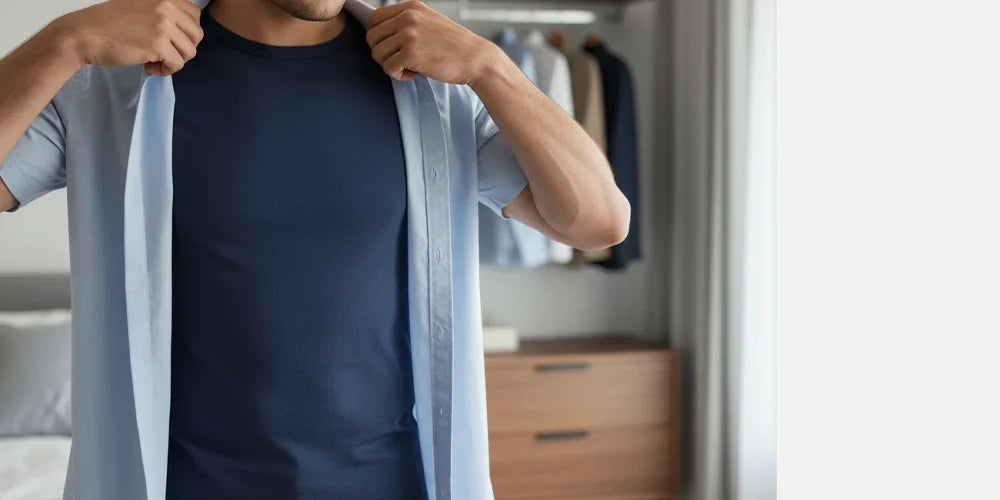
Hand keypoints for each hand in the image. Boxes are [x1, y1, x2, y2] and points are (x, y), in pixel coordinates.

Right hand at [52, 0, 203, 75]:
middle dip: (183, 49)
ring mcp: (163, 25)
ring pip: (189, 52)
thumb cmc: (107, 23)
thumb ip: (161, 13)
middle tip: (164, 54)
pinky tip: (148, 67)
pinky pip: (177, 64)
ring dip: (174, 61)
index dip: (187, 33)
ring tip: (154, 61)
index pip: (195, 15)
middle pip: (197, 35)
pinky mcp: (158, 45)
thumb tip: (183, 30)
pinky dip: (165, 70)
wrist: (83, 34)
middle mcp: (166, 7)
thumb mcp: (138, 6)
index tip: (171, 41)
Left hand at [366, 0, 502, 83]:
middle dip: (381, 53)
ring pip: (377, 53)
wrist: (476, 59)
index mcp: (411, 7)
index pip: (375, 18)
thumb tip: (381, 34)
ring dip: (390, 65)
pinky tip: (413, 74)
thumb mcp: (429, 22)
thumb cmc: (454, 46)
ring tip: (408, 67)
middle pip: (372, 36)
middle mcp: (408, 17)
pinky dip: (398, 75)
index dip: (378, 37)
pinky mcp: (411, 53)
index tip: (390, 47)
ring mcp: (409, 34)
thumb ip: (406, 23)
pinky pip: (388, 67)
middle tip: (398, 60)